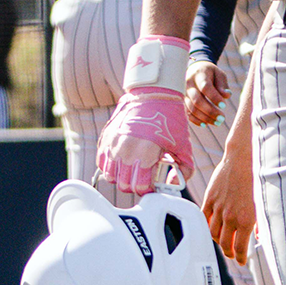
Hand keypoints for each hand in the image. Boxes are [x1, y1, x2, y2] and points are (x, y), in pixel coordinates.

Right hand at [98, 36, 195, 194]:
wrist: (154, 95)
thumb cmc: (171, 121)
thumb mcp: (184, 146)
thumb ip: (184, 170)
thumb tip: (172, 185)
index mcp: (145, 154)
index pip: (140, 187)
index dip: (148, 189)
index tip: (153, 184)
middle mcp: (125, 151)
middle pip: (123, 185)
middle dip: (135, 185)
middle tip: (144, 178)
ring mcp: (112, 144)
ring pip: (110, 176)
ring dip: (121, 178)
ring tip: (133, 170)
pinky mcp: (105, 139)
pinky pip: (101, 163)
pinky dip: (110, 167)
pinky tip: (123, 162)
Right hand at [186, 60, 230, 125]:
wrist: (195, 69)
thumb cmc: (211, 73)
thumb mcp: (219, 74)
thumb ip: (223, 85)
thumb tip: (226, 96)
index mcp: (199, 75)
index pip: (205, 87)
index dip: (214, 97)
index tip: (224, 106)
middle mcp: (189, 85)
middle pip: (197, 100)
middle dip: (210, 111)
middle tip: (222, 119)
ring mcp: (184, 94)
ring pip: (191, 108)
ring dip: (204, 117)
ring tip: (217, 123)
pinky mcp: (183, 101)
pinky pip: (187, 112)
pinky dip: (195, 120)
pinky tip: (205, 124)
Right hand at [203, 137, 256, 264]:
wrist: (243, 159)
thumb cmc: (257, 178)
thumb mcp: (263, 203)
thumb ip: (260, 222)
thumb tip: (260, 236)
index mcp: (247, 219)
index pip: (239, 247)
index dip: (239, 257)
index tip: (241, 261)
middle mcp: (230, 216)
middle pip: (224, 243)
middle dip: (228, 252)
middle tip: (231, 254)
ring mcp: (218, 209)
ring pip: (213, 233)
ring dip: (218, 241)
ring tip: (223, 242)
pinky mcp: (209, 200)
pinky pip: (204, 219)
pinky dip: (207, 227)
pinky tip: (212, 228)